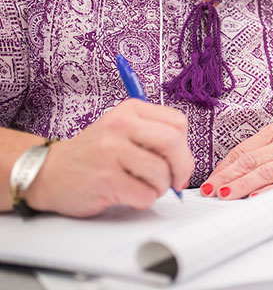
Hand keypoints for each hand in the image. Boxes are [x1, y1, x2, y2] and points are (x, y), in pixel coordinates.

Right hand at [24, 100, 193, 216]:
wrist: (49, 172)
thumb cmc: (93, 153)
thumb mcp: (122, 129)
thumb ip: (154, 135)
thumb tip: (186, 160)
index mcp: (130, 110)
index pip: (178, 122)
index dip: (185, 145)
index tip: (179, 159)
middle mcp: (120, 127)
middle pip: (173, 142)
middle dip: (183, 167)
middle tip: (177, 180)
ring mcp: (111, 152)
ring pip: (161, 173)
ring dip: (160, 187)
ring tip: (144, 186)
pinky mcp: (106, 180)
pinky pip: (145, 194)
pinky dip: (145, 200)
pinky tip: (130, 195)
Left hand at [201, 123, 272, 199]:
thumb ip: (262, 152)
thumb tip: (232, 173)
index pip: (242, 150)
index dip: (223, 167)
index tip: (210, 181)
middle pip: (250, 160)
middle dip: (227, 177)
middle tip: (210, 190)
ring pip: (264, 171)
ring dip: (242, 184)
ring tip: (226, 194)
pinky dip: (271, 191)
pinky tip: (258, 197)